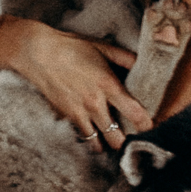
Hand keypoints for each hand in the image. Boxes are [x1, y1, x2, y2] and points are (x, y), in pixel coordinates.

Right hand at [14, 22, 149, 149]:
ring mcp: (79, 112)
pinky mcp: (66, 116)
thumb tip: (144, 64)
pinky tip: (96, 137)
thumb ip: (125, 58)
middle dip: (128, 143)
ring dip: (108, 144)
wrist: (37, 53)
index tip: (153, 128)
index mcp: (108, 85)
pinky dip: (91, 139)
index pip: (135, 113)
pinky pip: (82, 136)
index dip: (147, 125)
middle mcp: (95, 103)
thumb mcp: (102, 47)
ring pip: (98, 143)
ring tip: (115, 142)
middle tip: (135, 140)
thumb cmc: (70, 47)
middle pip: (117, 138)